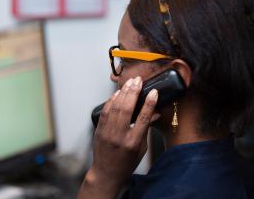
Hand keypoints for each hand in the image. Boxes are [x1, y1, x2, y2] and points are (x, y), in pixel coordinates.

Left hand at [79, 76, 159, 197]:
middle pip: (126, 109)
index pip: (142, 119)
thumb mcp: (141, 149)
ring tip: (130, 82)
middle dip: (133, 92)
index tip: (154, 92)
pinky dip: (111, 100)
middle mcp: (119, 136)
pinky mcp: (99, 130)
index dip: (149, 104)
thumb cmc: (126, 163)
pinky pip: (105, 111)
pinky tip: (117, 93)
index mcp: (133, 143)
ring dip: (123, 92)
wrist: (106, 173)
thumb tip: (154, 113)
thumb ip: (146, 130)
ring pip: (115, 107)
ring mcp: (107, 132)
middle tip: (138, 80)